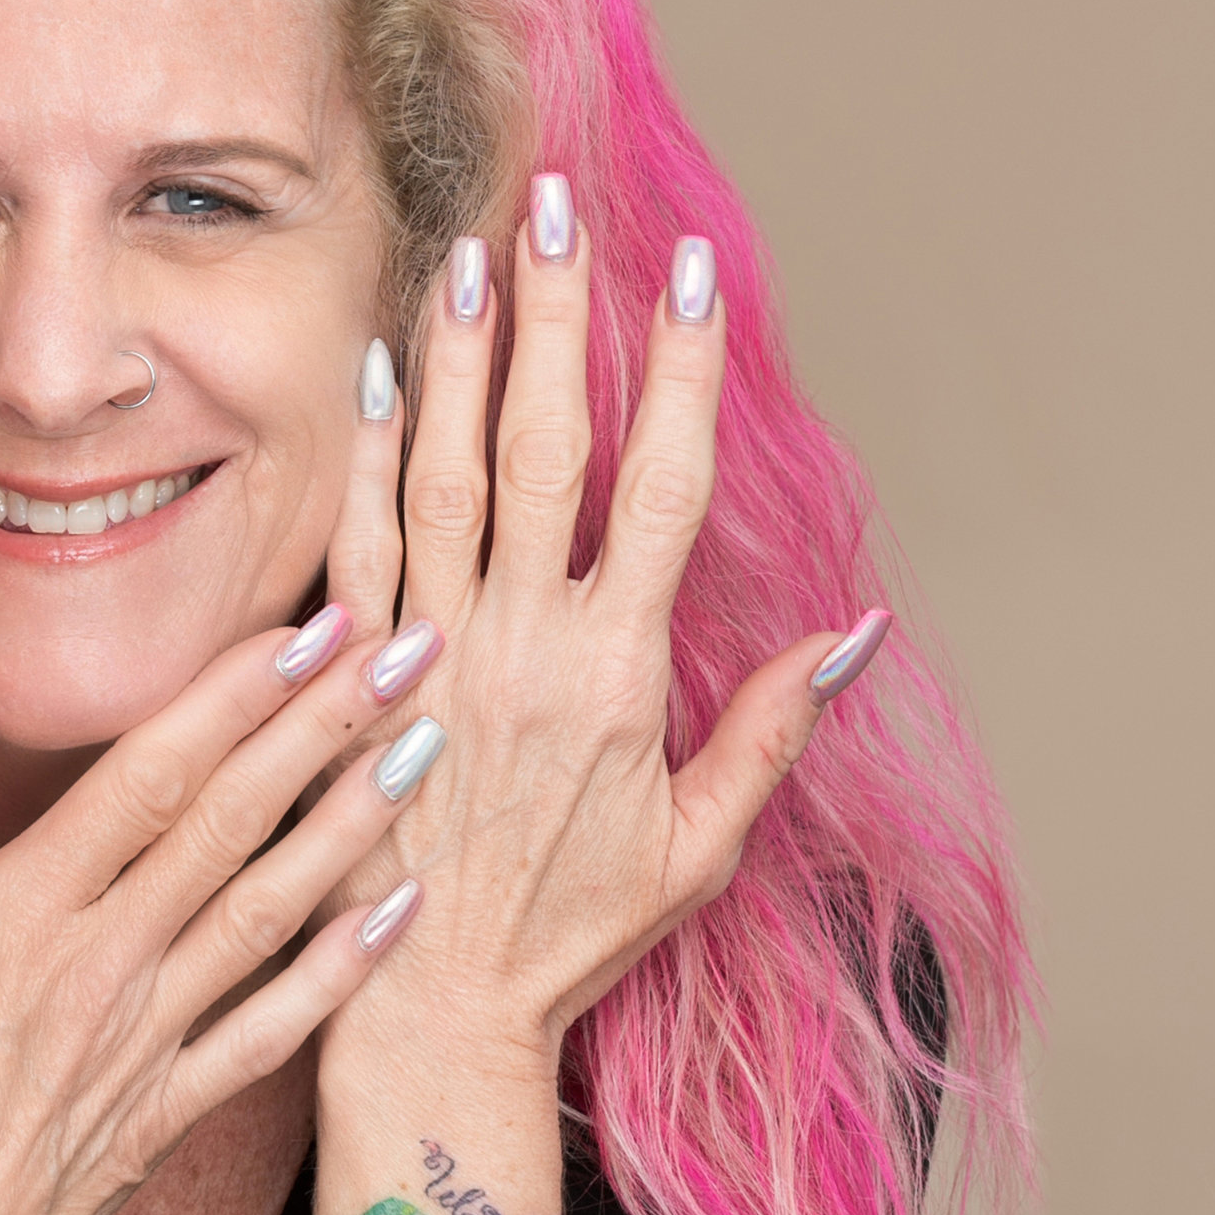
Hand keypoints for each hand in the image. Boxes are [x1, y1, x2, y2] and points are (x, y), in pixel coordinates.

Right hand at [0, 621, 430, 1214]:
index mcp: (16, 922)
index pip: (147, 780)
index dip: (235, 695)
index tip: (309, 623)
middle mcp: (101, 970)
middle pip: (232, 824)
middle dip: (326, 725)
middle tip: (414, 645)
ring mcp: (147, 1044)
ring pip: (271, 910)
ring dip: (355, 822)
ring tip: (431, 745)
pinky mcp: (170, 1112)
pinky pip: (275, 1030)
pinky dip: (344, 969)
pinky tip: (403, 911)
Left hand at [320, 189, 889, 1086]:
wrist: (436, 1008)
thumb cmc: (571, 931)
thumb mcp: (698, 847)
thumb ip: (771, 732)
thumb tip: (856, 631)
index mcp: (618, 673)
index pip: (659, 489)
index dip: (679, 372)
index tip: (690, 272)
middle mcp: (522, 643)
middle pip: (547, 451)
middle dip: (558, 320)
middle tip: (556, 206)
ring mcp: (431, 654)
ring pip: (447, 477)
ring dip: (463, 360)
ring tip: (472, 253)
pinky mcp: (359, 677)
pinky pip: (359, 547)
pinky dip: (366, 457)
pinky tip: (373, 371)